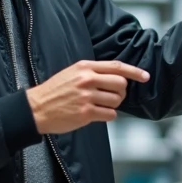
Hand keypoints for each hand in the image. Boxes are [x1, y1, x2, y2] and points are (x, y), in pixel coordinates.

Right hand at [26, 60, 149, 133]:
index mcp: (85, 67)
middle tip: (111, 96)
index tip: (145, 76)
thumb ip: (93, 72)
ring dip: (113, 105)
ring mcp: (87, 97)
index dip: (134, 71)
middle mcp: (87, 80)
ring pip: (117, 100)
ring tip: (99, 105)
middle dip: (121, 92)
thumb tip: (118, 77)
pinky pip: (110, 114)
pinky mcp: (86, 113)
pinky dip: (107, 115)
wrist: (36, 108)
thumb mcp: (72, 73)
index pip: (117, 67)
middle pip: (121, 84)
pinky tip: (96, 114)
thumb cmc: (55, 91)